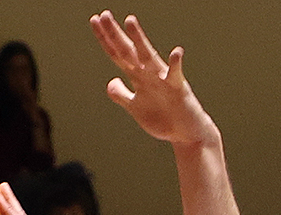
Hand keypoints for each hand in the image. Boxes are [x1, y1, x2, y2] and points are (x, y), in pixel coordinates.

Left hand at [91, 12, 216, 146]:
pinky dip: (175, 64)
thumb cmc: (163, 118)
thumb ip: (122, 95)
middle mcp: (148, 74)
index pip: (117, 54)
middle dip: (115, 34)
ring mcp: (163, 79)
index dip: (105, 39)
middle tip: (104, 15)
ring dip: (139, 40)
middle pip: (128, 51)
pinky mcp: (178, 88)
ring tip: (129, 21)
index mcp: (138, 77)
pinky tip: (175, 52)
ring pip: (148, 56)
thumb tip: (110, 82)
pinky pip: (176, 74)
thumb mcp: (136, 107)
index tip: (95, 21)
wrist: (185, 133)